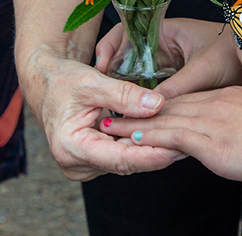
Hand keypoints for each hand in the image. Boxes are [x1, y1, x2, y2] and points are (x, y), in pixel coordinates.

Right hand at [20, 49, 179, 180]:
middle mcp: (77, 163)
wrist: (48, 82)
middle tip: (189, 139)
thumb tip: (157, 104)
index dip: (149, 155)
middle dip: (157, 151)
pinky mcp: (95, 158)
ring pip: (126, 159)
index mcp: (71, 147)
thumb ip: (124, 95)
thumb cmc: (64, 80)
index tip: (175, 148)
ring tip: (183, 135)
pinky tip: (165, 132)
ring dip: (152, 147)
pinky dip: (141, 142)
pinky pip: (122, 153)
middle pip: (126, 162)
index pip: (119, 159)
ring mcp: (85, 164)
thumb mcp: (93, 82)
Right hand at [96, 17, 241, 98]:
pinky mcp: (176, 83)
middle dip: (111, 77)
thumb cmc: (237, 54)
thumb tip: (144, 112)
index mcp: (166, 30)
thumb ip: (174, 89)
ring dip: (125, 93)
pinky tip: (134, 120)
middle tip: (98, 99)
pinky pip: (152, 92)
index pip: (126, 32)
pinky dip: (142, 104)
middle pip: (127, 58)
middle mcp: (164, 46)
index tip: (97, 70)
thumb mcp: (203, 69)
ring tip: (110, 112)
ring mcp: (169, 64)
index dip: (108, 49)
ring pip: (137, 78)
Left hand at [100, 86, 241, 184]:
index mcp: (232, 97)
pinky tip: (133, 141)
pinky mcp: (213, 141)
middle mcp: (218, 103)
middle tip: (114, 112)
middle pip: (171, 105)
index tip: (144, 109)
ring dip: (134, 124)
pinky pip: (174, 137)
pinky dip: (151, 138)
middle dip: (141, 111)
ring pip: (166, 119)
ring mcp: (214, 120)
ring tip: (109, 126)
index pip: (189, 100)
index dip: (164, 105)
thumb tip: (235, 145)